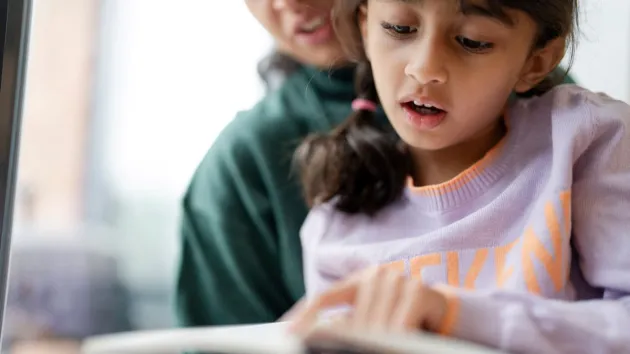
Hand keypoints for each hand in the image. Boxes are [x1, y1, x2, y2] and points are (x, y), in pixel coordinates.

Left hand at [286, 266, 448, 333]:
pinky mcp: (417, 292)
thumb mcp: (372, 320)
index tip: (287, 334)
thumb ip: (350, 324)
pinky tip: (396, 344)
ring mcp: (397, 280)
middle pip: (352, 320)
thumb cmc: (404, 319)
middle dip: (349, 344)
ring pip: (375, 327)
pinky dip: (395, 339)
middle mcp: (376, 275)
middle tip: (343, 351)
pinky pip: (399, 327)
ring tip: (379, 347)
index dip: (304, 316)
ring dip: (375, 345)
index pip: (324, 298)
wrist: (446, 314)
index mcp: (359, 280)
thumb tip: (318, 334)